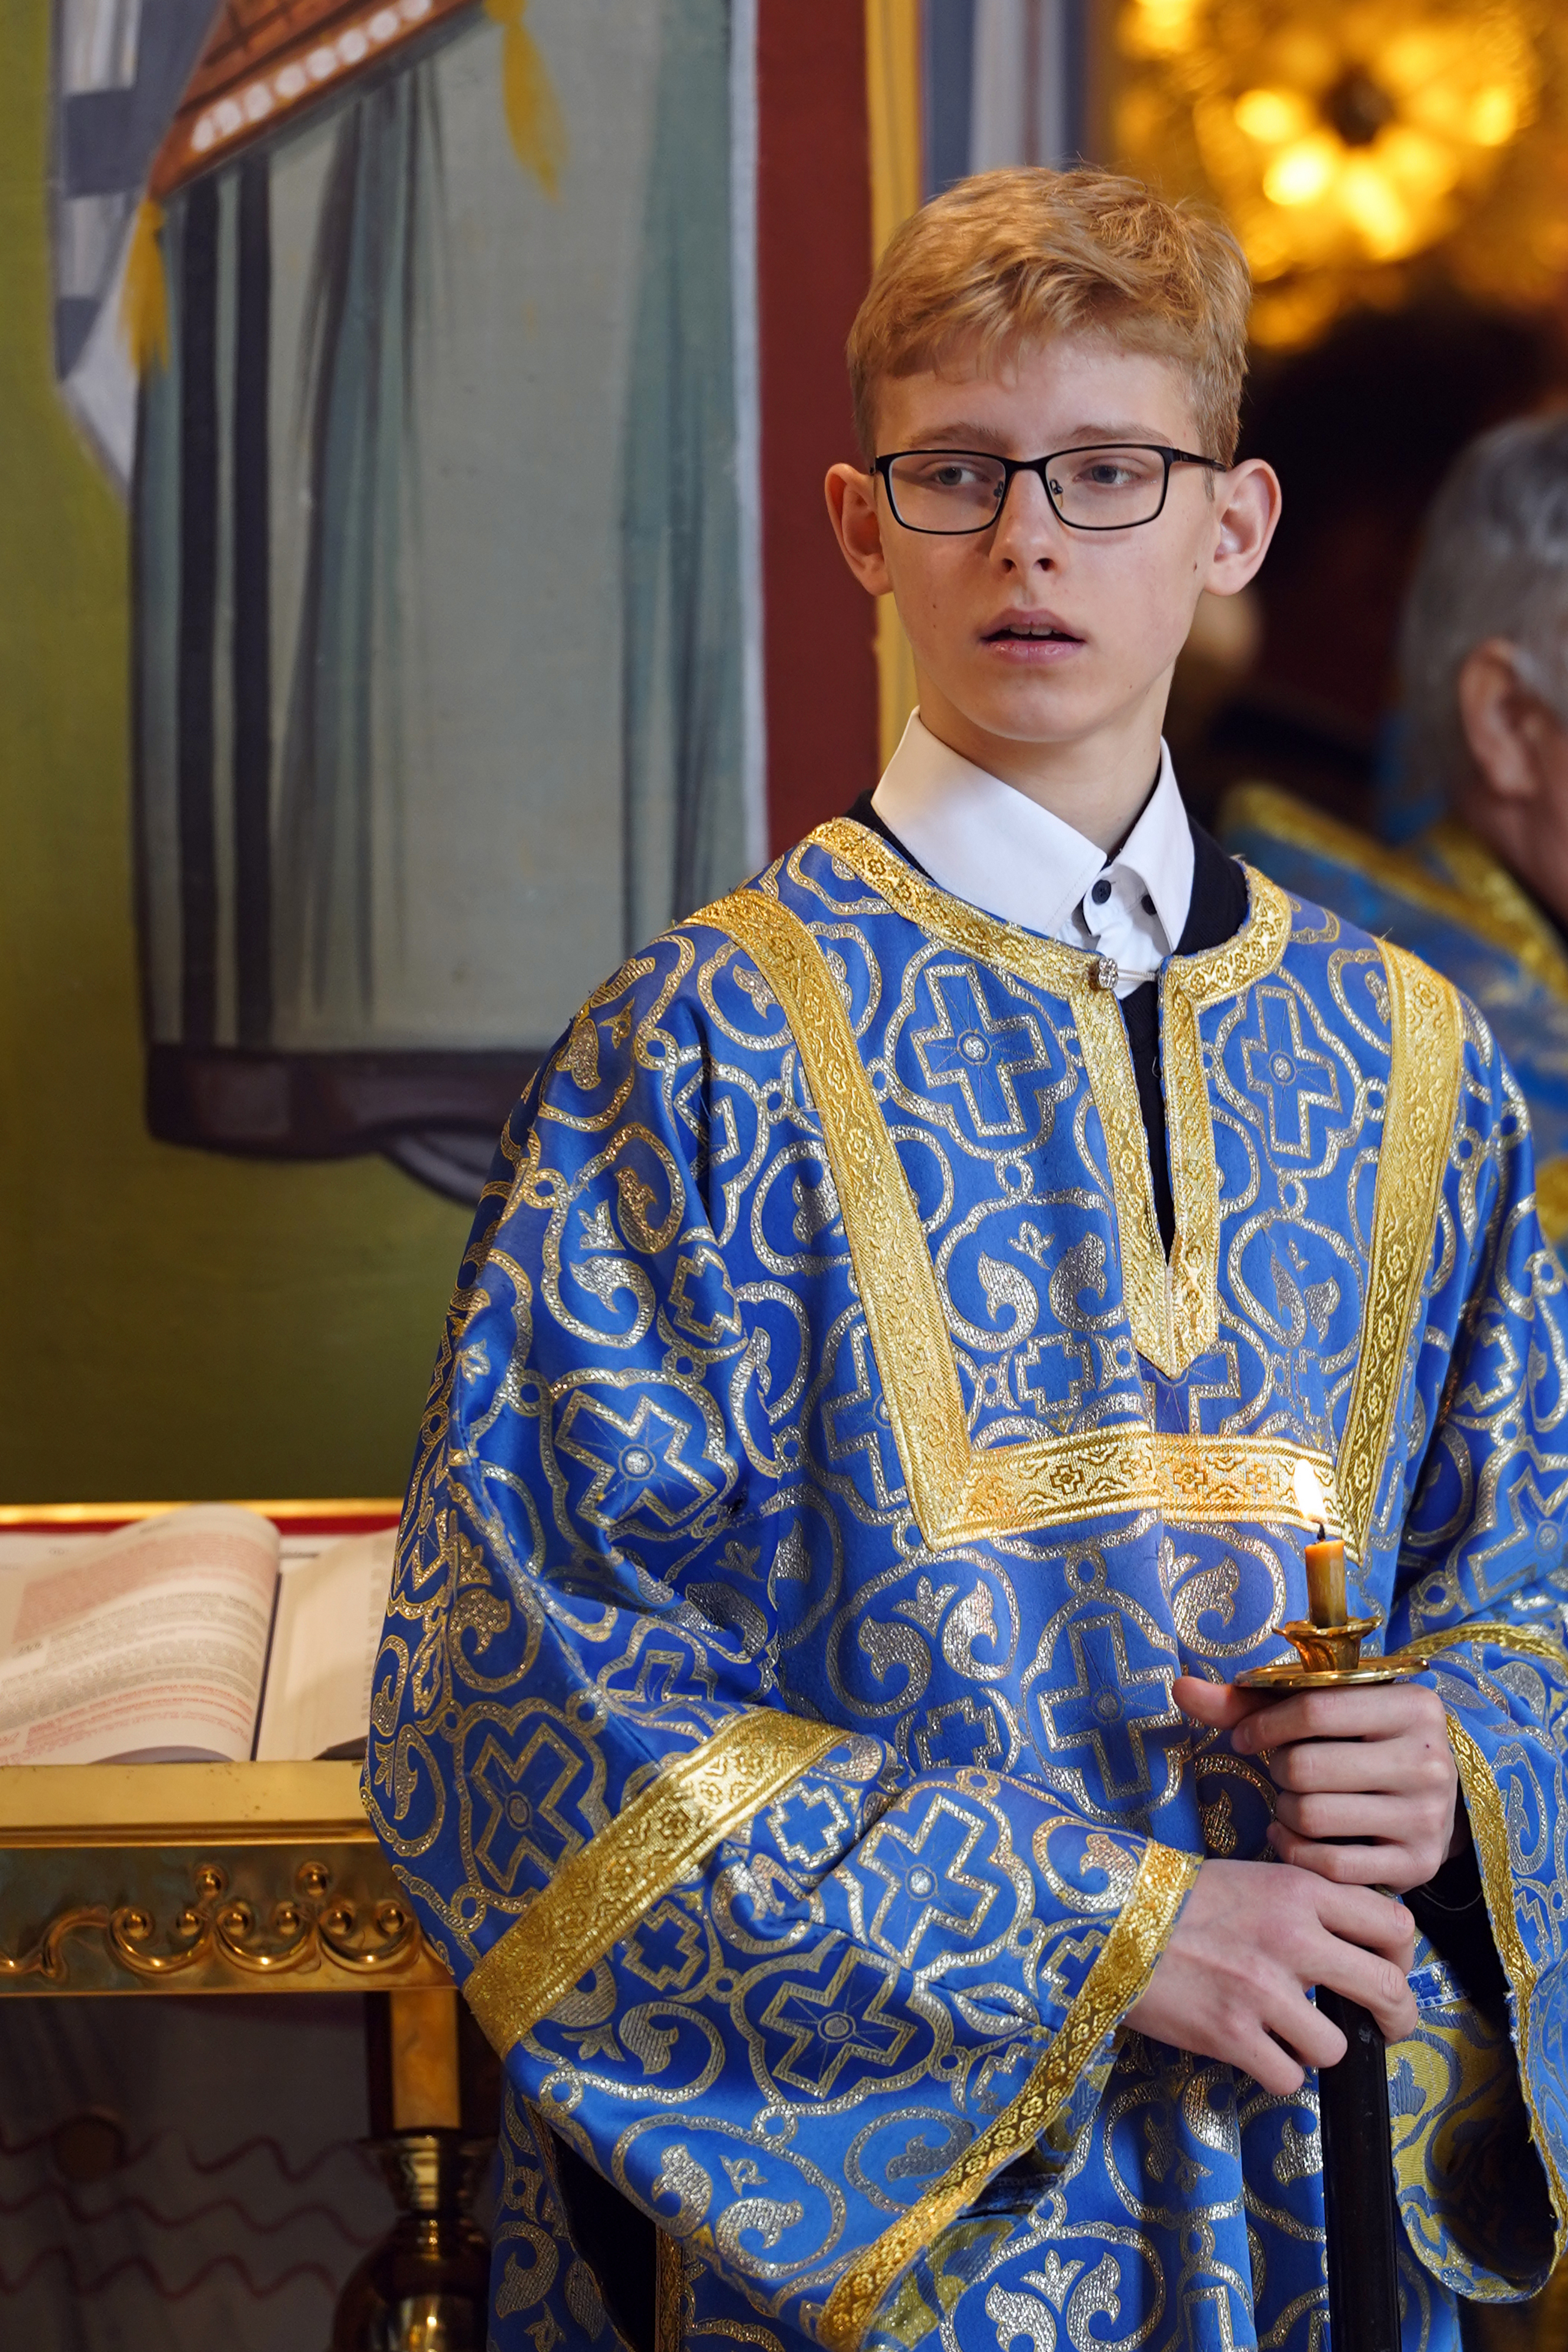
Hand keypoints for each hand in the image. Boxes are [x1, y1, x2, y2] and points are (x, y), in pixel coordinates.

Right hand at [1124, 1856, 1416, 2091]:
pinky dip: (1276, 2071)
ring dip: (1317, 2046)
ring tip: (1289, 2033)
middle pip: (1386, 1989)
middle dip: (1396, 2018)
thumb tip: (1358, 1940)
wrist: (1109, 1921)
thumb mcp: (1255, 1879)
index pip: (1394, 1924)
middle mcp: (1292, 1937)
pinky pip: (1288, 2078)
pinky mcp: (1233, 2034)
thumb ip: (1308, 1904)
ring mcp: (1263, 1990)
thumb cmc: (1181, 1900)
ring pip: (1336, 2046)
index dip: (1402, 1956)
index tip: (1388, 1969)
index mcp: (1300, 1891)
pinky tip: (1254, 2048)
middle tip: (1385, 2027)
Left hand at [1175, 1675, 1460, 1892]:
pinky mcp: (1418, 1865)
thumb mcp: (1322, 1711)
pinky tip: (1293, 1835)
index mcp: (1412, 1705)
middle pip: (1306, 1767)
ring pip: (1313, 1817)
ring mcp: (1428, 1817)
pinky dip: (1296, 1850)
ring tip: (1291, 1802)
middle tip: (1281, 1772)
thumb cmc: (1359, 1742)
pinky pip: (1330, 1865)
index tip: (1245, 1738)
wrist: (1431, 1800)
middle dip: (1277, 1771)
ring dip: (1284, 1811)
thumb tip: (1179, 1687)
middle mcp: (1429, 1760)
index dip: (1263, 1725)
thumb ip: (1249, 1701)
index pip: (1313, 1709)